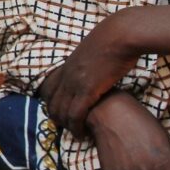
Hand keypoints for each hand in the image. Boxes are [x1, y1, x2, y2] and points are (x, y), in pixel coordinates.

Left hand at [40, 12, 141, 137]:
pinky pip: (75, 114)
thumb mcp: (94, 51)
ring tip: (77, 134)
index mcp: (67, 66)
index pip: (48, 90)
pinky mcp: (87, 89)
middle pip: (51, 104)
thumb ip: (88, 62)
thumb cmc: (114, 40)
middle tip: (69, 129)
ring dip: (67, 127)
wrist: (121, 34)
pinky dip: (76, 128)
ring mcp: (75, 82)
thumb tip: (94, 67)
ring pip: (61, 112)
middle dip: (58, 119)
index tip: (63, 114)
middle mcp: (66, 75)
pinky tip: (82, 135)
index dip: (53, 104)